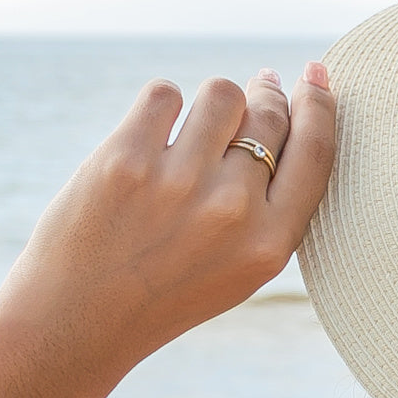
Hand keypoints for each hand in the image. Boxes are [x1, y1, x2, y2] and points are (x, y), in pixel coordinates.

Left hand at [0, 63, 335, 397]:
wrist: (77, 322)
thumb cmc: (169, 288)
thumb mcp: (245, 266)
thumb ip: (275, 203)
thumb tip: (287, 104)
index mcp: (270, 243)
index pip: (315, 151)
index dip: (320, 104)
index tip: (316, 75)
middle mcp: (232, 211)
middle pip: (269, 115)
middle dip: (265, 94)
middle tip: (258, 89)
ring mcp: (178, 183)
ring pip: (221, 94)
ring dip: (213, 102)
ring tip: (194, 126)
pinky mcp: (124, 160)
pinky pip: (164, 93)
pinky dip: (161, 105)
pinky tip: (152, 134)